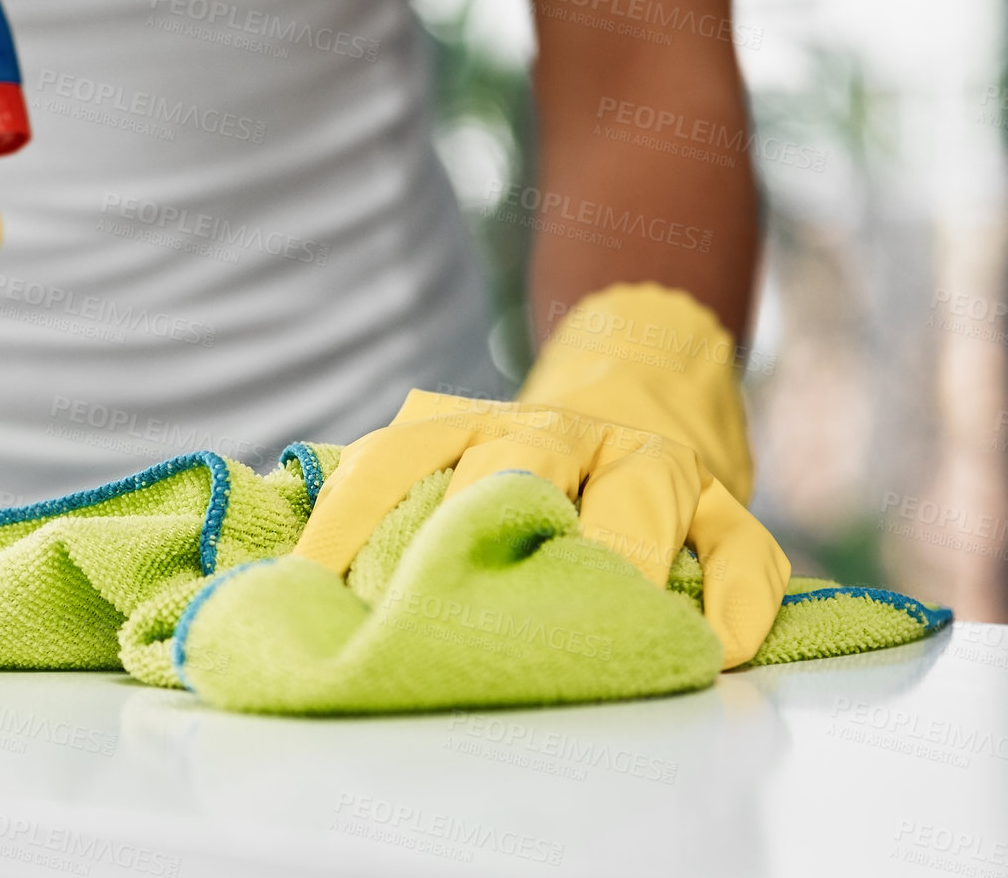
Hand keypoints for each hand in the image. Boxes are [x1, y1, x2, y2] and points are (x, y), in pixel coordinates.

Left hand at [293, 285, 790, 668]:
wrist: (650, 381)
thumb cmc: (530, 465)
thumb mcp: (460, 460)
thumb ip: (397, 507)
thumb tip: (289, 586)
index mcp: (477, 426)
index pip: (396, 460)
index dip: (349, 519)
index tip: (311, 586)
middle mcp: (561, 433)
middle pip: (518, 467)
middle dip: (484, 530)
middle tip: (450, 607)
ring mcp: (650, 463)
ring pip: (638, 499)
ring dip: (618, 562)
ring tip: (600, 627)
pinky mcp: (726, 504)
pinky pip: (742, 552)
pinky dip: (735, 603)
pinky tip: (713, 650)